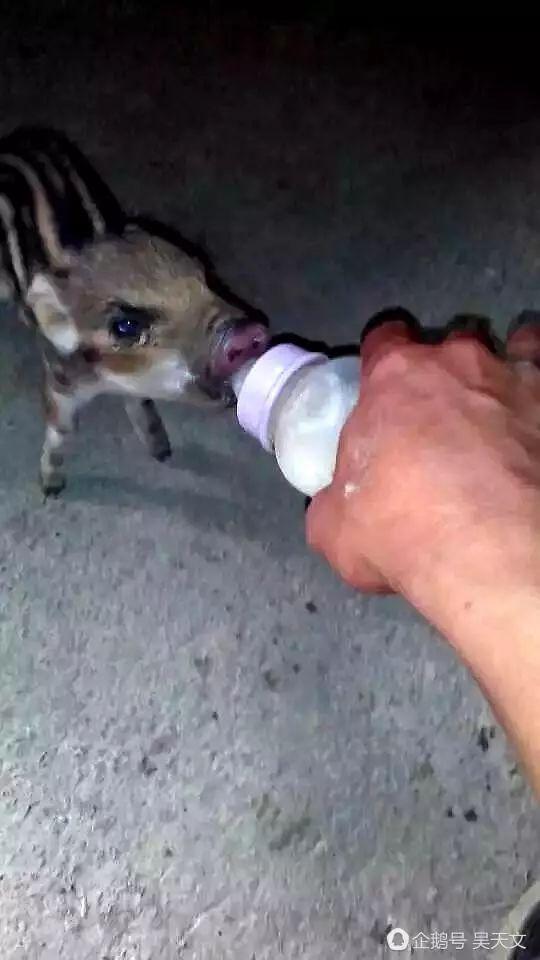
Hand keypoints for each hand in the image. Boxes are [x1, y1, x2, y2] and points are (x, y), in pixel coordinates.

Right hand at [306, 310, 539, 615]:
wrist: (491, 553)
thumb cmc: (401, 532)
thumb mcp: (335, 529)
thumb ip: (334, 501)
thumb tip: (335, 507)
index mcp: (394, 379)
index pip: (383, 339)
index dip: (382, 358)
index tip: (385, 386)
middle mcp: (457, 363)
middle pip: (449, 345)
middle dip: (447, 375)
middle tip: (445, 422)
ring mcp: (515, 379)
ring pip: (513, 349)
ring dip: (502, 379)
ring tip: (502, 418)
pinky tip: (536, 422)